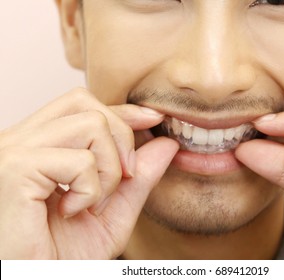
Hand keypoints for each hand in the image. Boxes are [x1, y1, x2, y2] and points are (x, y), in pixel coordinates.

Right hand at [0, 88, 178, 258]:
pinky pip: (80, 160)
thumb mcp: (113, 212)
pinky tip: (72, 211)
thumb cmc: (61, 254)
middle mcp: (21, 139)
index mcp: (39, 145)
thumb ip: (139, 177)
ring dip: (108, 170)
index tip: (154, 119)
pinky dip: (91, 189)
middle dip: (122, 137)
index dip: (123, 110)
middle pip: (85, 103)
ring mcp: (15, 150)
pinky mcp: (15, 167)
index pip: (83, 106)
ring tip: (93, 203)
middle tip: (125, 178)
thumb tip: (167, 143)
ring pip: (90, 125)